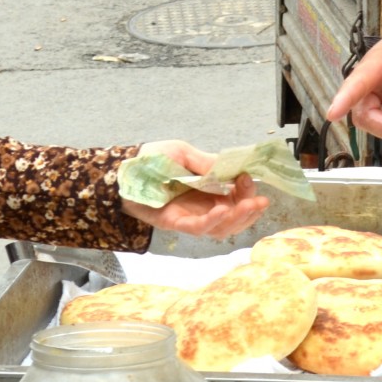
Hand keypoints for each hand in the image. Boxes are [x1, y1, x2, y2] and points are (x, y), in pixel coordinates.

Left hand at [122, 141, 269, 238]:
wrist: (121, 171)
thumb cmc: (151, 160)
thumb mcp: (183, 153)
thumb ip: (206, 163)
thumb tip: (232, 169)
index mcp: (209, 190)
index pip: (237, 196)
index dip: (248, 191)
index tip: (250, 178)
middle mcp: (204, 207)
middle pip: (235, 217)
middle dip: (250, 210)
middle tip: (260, 200)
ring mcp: (191, 217)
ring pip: (222, 227)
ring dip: (238, 218)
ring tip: (249, 206)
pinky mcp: (176, 223)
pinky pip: (198, 227)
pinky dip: (213, 221)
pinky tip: (223, 210)